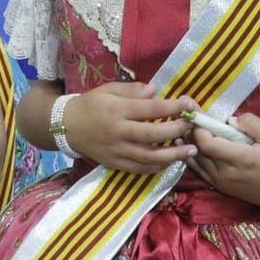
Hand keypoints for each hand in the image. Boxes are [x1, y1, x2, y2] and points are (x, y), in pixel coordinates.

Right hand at [61, 82, 195, 173]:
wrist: (66, 127)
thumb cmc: (91, 104)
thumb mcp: (108, 90)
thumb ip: (133, 90)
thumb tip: (156, 91)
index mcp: (117, 110)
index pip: (151, 109)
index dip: (173, 107)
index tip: (189, 104)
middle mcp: (118, 132)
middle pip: (153, 135)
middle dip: (177, 131)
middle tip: (192, 126)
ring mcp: (117, 151)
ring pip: (149, 157)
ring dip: (173, 155)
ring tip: (191, 151)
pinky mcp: (115, 164)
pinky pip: (139, 169)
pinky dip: (157, 167)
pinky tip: (170, 162)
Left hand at [185, 113, 259, 211]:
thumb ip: (251, 124)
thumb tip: (229, 120)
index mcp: (240, 159)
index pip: (207, 144)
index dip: (199, 128)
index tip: (199, 113)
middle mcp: (225, 173)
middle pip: (197, 151)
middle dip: (191, 132)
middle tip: (189, 116)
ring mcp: (220, 182)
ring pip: (194, 161)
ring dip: (188, 143)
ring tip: (186, 127)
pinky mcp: (218, 186)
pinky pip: (198, 170)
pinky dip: (191, 156)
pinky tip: (187, 144)